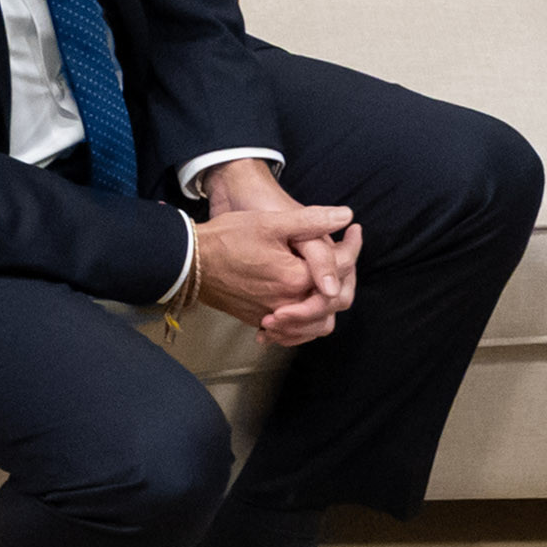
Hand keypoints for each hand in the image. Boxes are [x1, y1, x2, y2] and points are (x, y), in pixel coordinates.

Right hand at [191, 159, 358, 346]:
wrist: (192, 262)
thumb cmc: (228, 238)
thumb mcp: (271, 223)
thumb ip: (312, 221)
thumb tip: (346, 216)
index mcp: (296, 279)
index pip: (341, 272)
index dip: (353, 248)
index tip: (354, 232)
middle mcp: (288, 304)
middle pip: (334, 303)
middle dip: (344, 279)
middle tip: (345, 256)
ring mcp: (273, 315)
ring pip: (315, 323)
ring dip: (325, 304)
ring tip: (328, 280)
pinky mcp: (258, 320)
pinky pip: (291, 331)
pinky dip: (302, 320)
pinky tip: (302, 300)